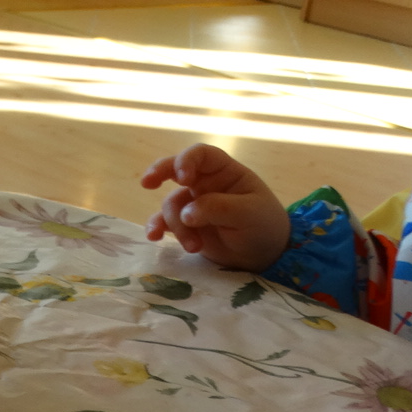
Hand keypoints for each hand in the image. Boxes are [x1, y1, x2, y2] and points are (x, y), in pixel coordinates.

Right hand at [139, 143, 288, 271]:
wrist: (264, 256)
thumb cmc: (264, 226)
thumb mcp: (249, 214)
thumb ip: (218, 208)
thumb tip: (186, 214)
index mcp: (224, 172)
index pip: (201, 154)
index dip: (187, 161)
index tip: (182, 178)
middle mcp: (205, 184)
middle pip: (174, 169)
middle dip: (159, 173)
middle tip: (147, 183)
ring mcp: (193, 204)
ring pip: (171, 205)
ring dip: (177, 225)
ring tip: (194, 246)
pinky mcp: (185, 225)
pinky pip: (164, 222)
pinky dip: (157, 228)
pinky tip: (154, 238)